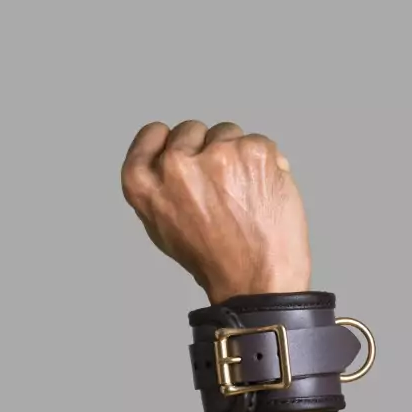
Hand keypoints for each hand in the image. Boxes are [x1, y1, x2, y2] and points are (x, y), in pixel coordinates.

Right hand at [121, 120, 312, 302]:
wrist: (257, 281)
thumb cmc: (215, 264)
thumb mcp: (163, 229)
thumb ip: (159, 188)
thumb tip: (170, 157)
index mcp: (144, 183)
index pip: (153, 135)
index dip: (172, 142)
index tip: (187, 151)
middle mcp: (176, 164)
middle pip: (193, 131)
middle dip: (208, 151)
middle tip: (223, 190)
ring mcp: (217, 154)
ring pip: (229, 134)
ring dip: (239, 156)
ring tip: (246, 197)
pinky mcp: (254, 152)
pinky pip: (261, 143)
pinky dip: (267, 165)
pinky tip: (265, 194)